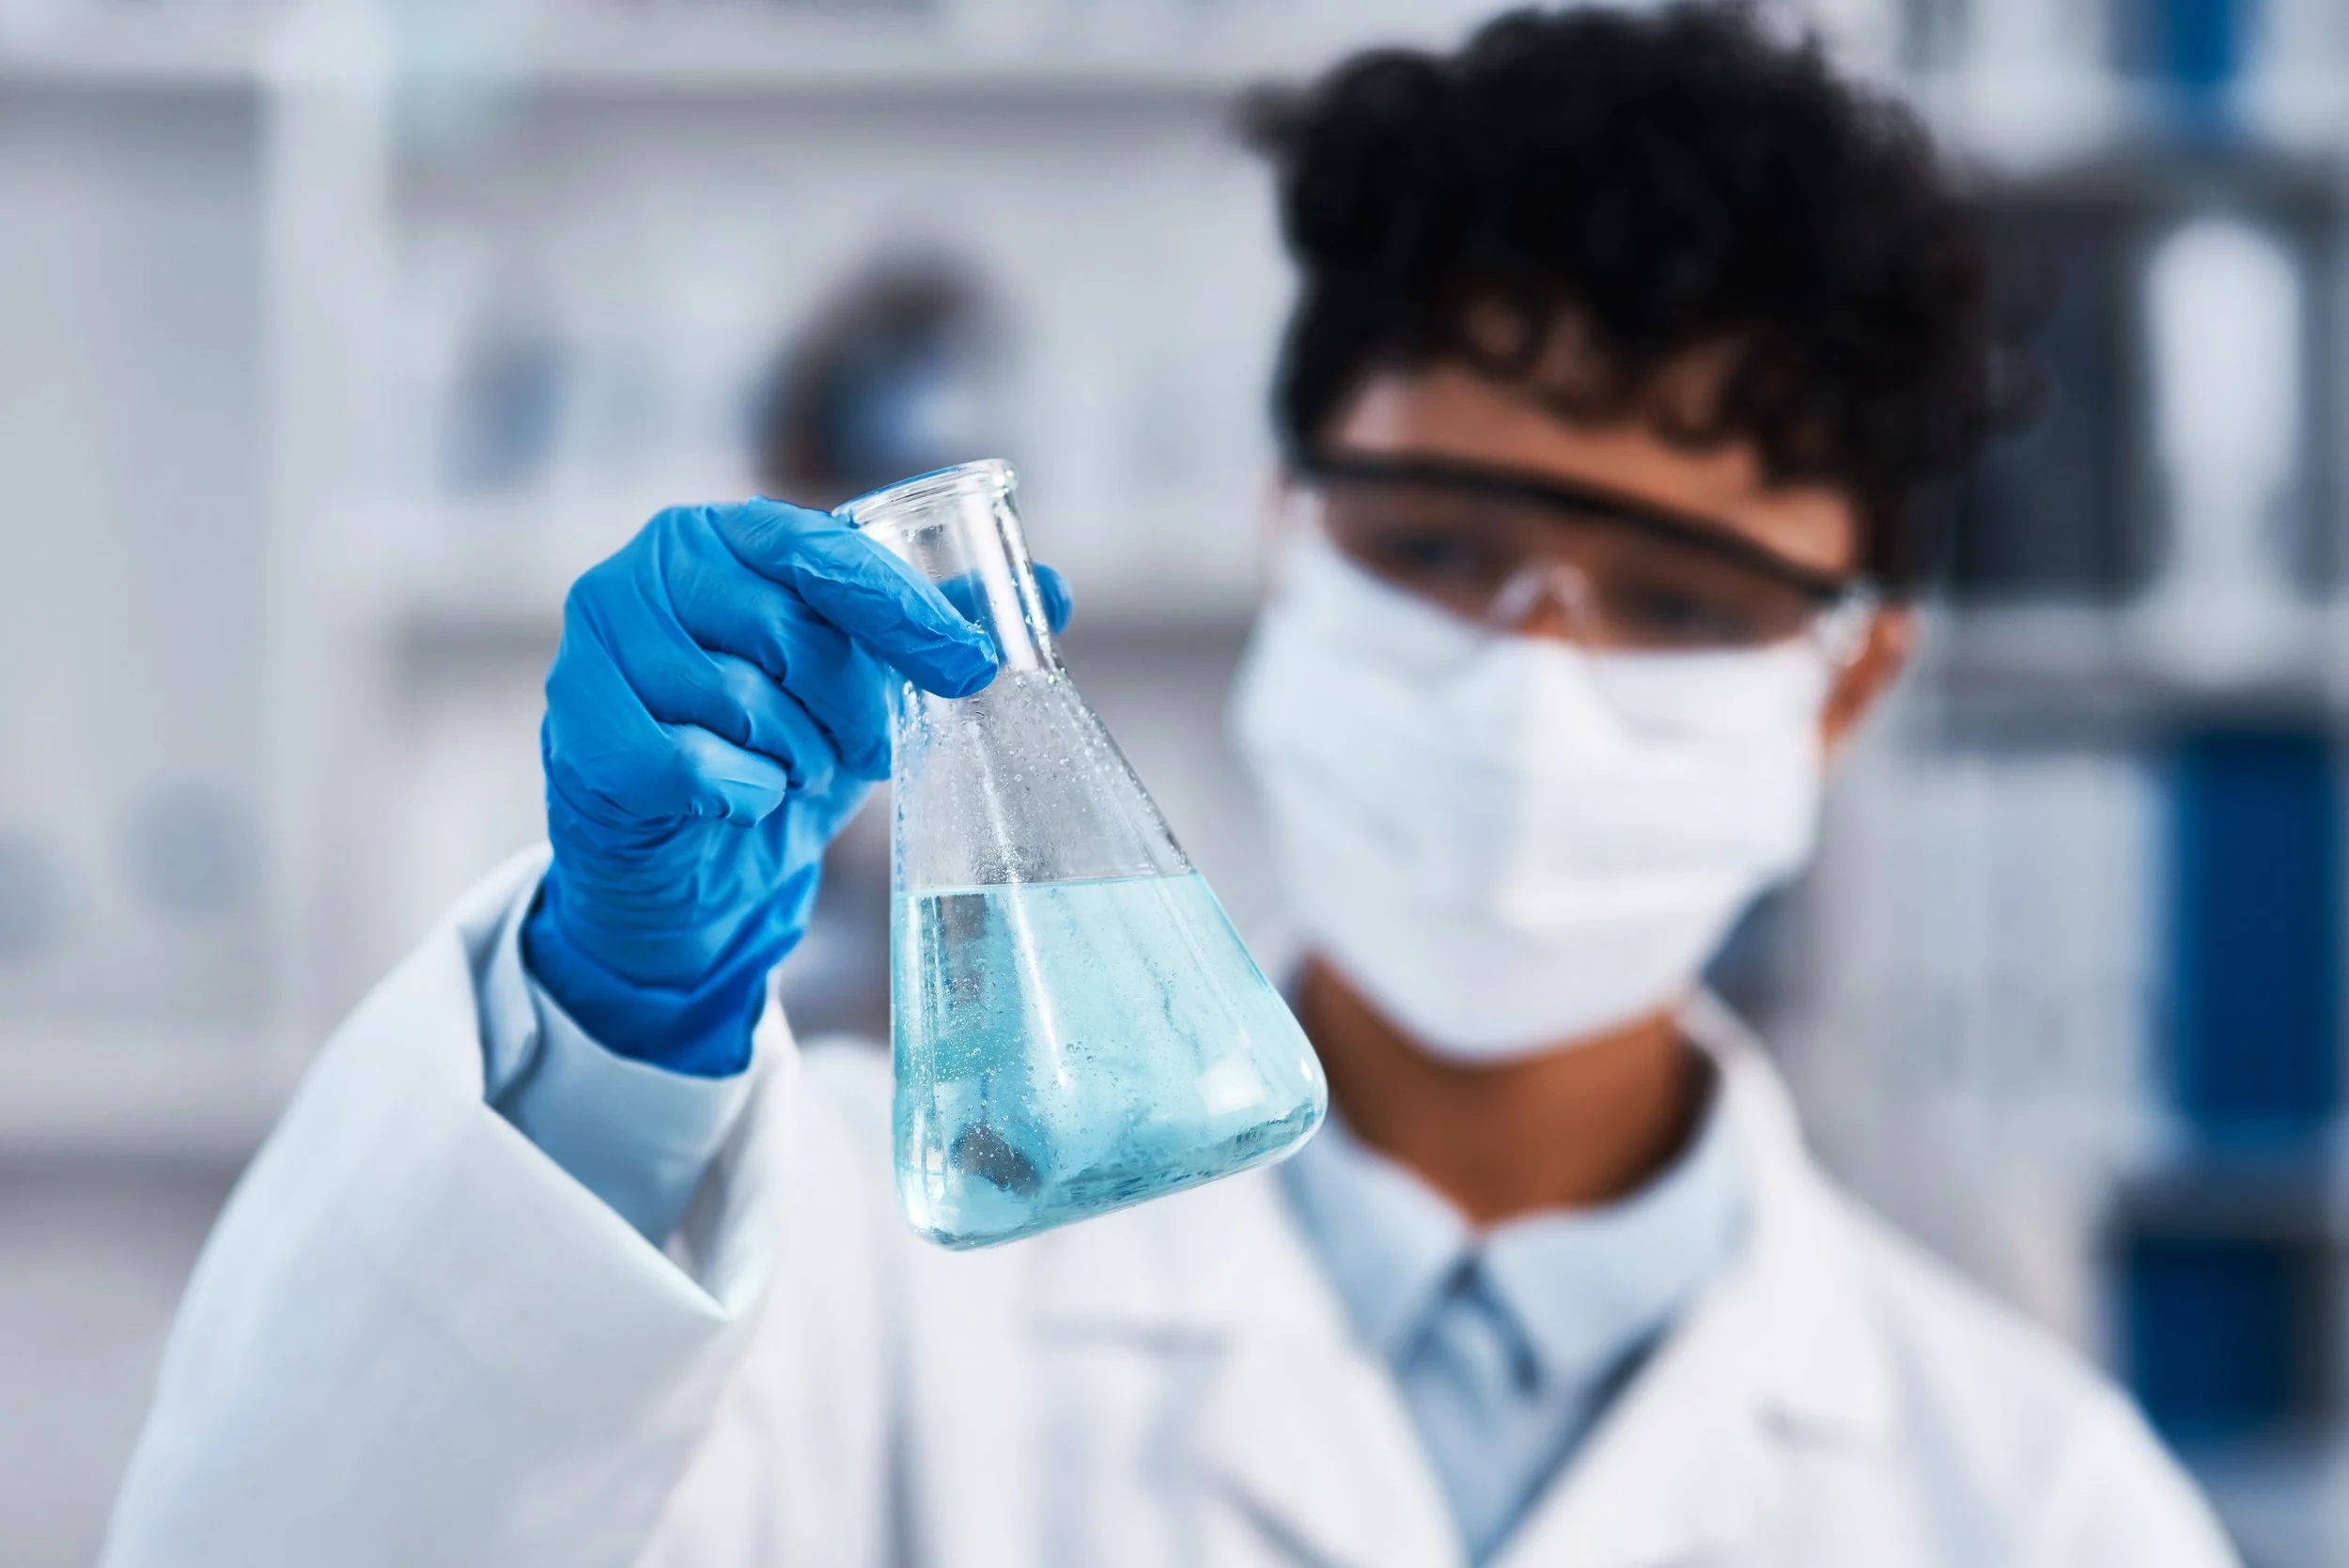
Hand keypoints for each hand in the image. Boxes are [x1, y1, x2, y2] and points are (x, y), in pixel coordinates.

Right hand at [522, 497, 1066, 1072]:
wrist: (687, 858)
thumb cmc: (775, 744)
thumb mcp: (865, 680)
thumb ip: (939, 624)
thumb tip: (1053, 589)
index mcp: (722, 534)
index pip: (822, 553)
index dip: (903, 612)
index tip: (971, 665)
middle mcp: (649, 569)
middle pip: (789, 633)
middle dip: (843, 709)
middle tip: (845, 746)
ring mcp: (599, 644)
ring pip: (743, 702)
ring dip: (790, 758)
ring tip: (782, 769)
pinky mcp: (577, 727)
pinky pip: (689, 764)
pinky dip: (739, 795)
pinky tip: (738, 801)